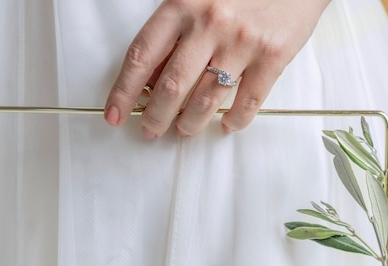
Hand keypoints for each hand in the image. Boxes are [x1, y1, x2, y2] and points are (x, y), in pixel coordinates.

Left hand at [104, 0, 329, 137]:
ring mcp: (242, 42)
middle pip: (173, 86)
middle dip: (156, 116)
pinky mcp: (272, 56)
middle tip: (150, 130)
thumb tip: (151, 78)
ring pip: (206, 100)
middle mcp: (210, 23)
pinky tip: (225, 126)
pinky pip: (247, 102)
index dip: (123, 90)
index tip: (114, 115)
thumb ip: (173, 36)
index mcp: (182, 5)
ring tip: (183, 130)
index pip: (142, 55)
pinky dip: (235, 121)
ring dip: (190, 123)